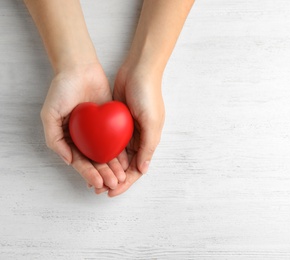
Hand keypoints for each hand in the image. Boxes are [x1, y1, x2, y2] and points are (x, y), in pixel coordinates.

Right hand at [41, 62, 128, 189]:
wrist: (80, 68)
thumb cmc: (62, 89)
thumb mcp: (50, 114)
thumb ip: (54, 138)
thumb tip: (68, 160)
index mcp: (68, 138)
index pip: (79, 161)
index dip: (88, 174)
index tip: (97, 183)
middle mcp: (83, 137)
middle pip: (95, 160)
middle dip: (104, 174)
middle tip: (113, 184)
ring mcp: (97, 130)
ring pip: (106, 153)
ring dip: (113, 167)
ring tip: (121, 177)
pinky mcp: (109, 121)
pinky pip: (116, 140)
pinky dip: (120, 151)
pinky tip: (127, 161)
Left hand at [95, 66, 164, 196]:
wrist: (138, 70)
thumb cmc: (148, 95)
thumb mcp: (152, 122)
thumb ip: (148, 146)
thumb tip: (142, 169)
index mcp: (148, 141)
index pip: (137, 169)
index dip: (125, 182)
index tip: (111, 192)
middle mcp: (138, 138)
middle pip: (125, 165)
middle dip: (112, 178)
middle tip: (97, 188)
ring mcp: (126, 130)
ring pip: (114, 155)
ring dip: (105, 167)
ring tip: (91, 177)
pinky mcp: (116, 121)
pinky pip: (107, 140)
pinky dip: (100, 151)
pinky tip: (89, 157)